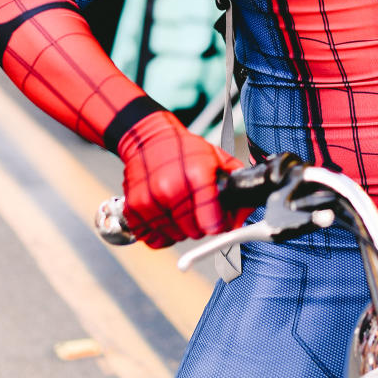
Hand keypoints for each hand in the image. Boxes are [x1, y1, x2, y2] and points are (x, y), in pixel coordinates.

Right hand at [118, 109, 246, 246]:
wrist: (147, 139)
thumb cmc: (183, 149)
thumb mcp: (215, 158)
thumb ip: (234, 183)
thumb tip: (243, 212)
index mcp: (196, 174)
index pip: (212, 220)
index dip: (219, 224)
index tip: (219, 223)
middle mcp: (171, 188)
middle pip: (195, 232)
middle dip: (201, 225)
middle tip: (199, 211)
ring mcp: (150, 200)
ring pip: (176, 237)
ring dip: (181, 229)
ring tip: (180, 208)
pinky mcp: (134, 208)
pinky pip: (154, 239)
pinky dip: (162, 234)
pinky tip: (166, 217)